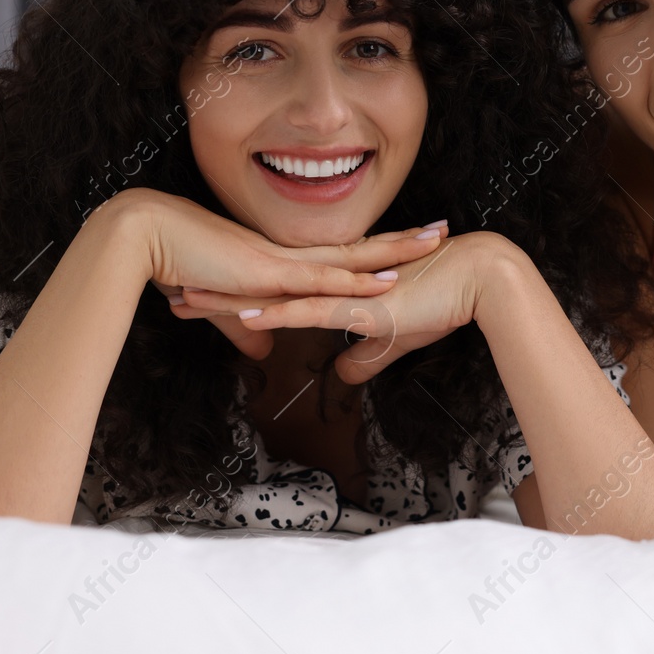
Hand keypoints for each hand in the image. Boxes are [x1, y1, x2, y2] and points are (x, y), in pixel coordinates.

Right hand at [106, 187, 447, 360]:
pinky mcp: (270, 274)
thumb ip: (247, 330)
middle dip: (403, 240)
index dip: (377, 248)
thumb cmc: (182, 266)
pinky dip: (356, 281)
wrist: (149, 238)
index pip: (342, 252)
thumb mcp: (224, 305)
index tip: (412, 242)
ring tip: (433, 242)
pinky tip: (385, 282)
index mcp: (285, 260)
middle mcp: (292, 255)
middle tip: (444, 229)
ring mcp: (284, 262)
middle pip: (359, 246)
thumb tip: (264, 353)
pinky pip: (322, 279)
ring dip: (394, 250)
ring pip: (351, 256)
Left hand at [171, 229, 519, 382]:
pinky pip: (312, 310)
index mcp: (337, 286)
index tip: (202, 295)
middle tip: (174, 291)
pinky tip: (247, 315)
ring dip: (230, 300)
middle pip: (262, 286)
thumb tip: (342, 374)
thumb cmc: (443, 303)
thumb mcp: (396, 338)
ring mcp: (345, 290)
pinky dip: (278, 313)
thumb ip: (365, 356)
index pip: (276, 289)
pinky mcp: (362, 304)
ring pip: (275, 295)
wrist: (479, 279)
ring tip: (188, 302)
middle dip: (217, 291)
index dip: (239, 293)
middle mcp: (333, 282)